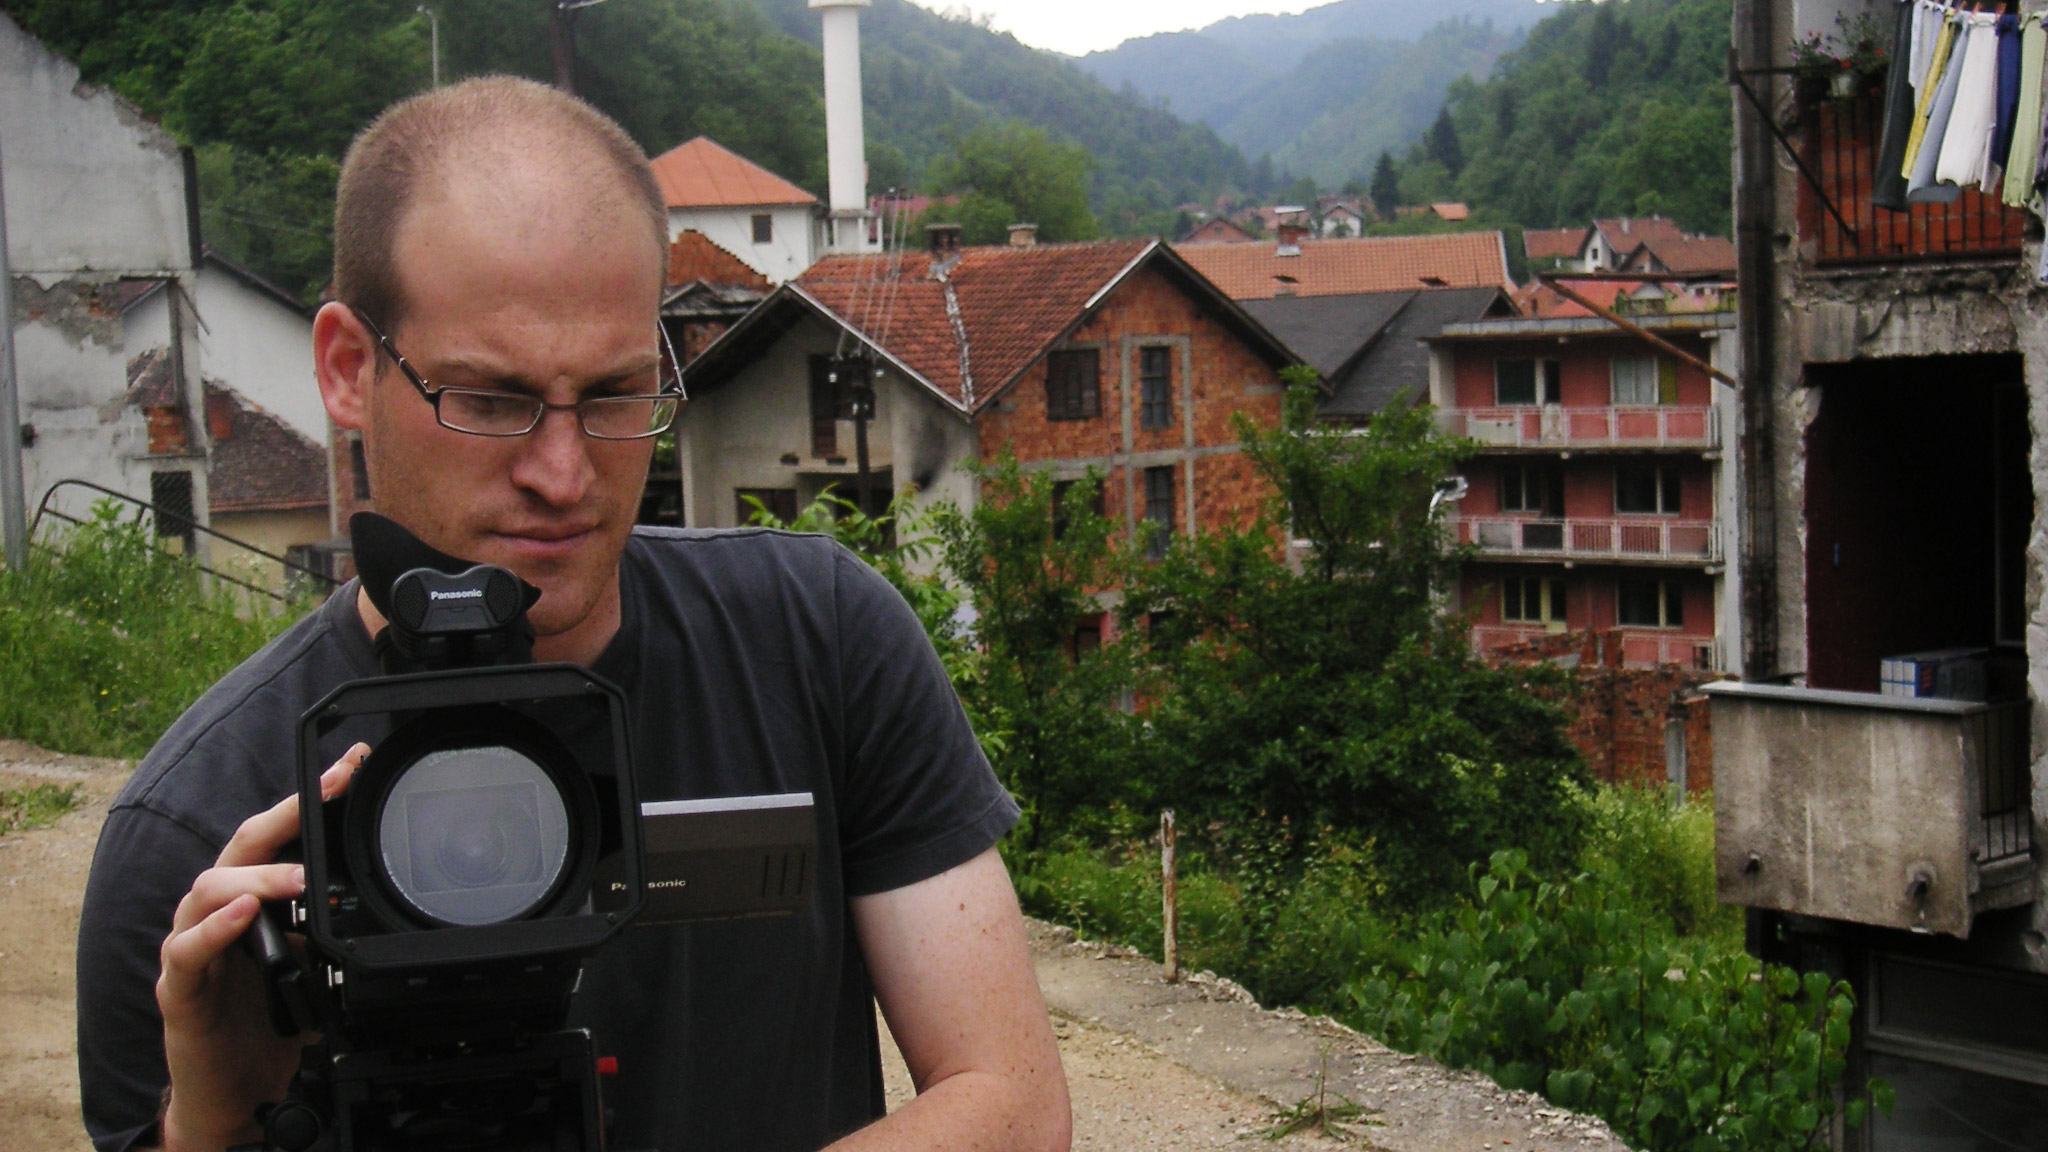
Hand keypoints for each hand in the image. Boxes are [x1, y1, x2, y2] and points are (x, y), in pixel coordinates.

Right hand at [154, 744, 367, 1151]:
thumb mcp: (312, 960)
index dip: (310, 798)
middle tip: (328, 793)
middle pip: (242, 845)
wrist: (232, 1085)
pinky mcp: (178, 989)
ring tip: (296, 878)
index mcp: (252, 897)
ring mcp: (191, 945)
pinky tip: (245, 916)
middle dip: (285, 812)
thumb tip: (385, 898)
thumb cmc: (265, 1015)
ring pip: (208, 888)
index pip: (278, 835)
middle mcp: (218, 910)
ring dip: (257, 878)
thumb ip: (330, 924)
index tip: (352, 764)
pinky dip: (216, 930)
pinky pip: (188, 951)